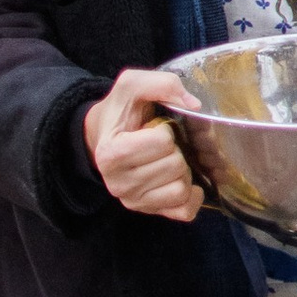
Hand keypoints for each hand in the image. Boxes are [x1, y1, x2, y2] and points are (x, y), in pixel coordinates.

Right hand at [84, 69, 205, 222]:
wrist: (103, 137)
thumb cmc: (120, 113)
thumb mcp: (132, 86)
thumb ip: (161, 84)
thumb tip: (193, 105)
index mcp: (111, 154)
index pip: (162, 143)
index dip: (165, 130)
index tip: (152, 128)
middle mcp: (118, 184)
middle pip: (175, 166)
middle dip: (176, 149)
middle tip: (162, 145)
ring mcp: (133, 201)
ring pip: (181, 189)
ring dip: (183, 170)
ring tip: (166, 159)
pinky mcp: (150, 212)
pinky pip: (185, 211)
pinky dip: (191, 195)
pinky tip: (180, 179)